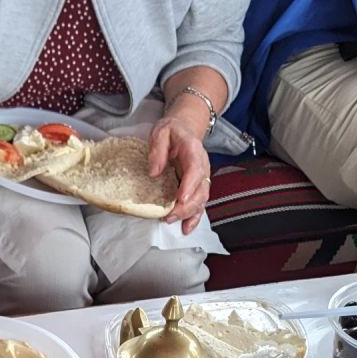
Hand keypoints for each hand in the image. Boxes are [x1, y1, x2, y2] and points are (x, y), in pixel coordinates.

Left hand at [148, 110, 211, 233]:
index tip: (181, 198)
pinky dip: (194, 218)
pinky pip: (199, 205)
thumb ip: (158, 150)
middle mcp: (202, 166)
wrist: (184, 129)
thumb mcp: (161, 133)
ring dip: (188, 214)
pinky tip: (186, 228)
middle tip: (169, 215)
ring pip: (201, 200)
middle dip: (186, 206)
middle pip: (200, 190)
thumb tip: (154, 172)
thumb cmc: (172, 131)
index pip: (195, 169)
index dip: (190, 185)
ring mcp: (202, 178)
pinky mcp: (198, 187)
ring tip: (172, 221)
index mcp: (193, 150)